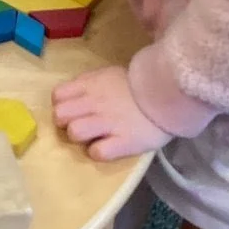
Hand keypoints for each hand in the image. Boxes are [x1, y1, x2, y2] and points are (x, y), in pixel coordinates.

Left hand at [52, 66, 172, 161]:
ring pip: (75, 132)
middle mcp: (95, 103)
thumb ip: (89, 84)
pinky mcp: (123, 142)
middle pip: (60, 115)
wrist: (171, 94)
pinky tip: (108, 147)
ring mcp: (108, 123)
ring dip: (81, 138)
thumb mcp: (109, 76)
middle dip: (65, 123)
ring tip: (93, 137)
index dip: (62, 105)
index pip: (57, 96)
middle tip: (80, 125)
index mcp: (91, 85)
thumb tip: (71, 96)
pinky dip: (99, 152)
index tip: (72, 110)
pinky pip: (97, 152)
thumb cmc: (139, 86)